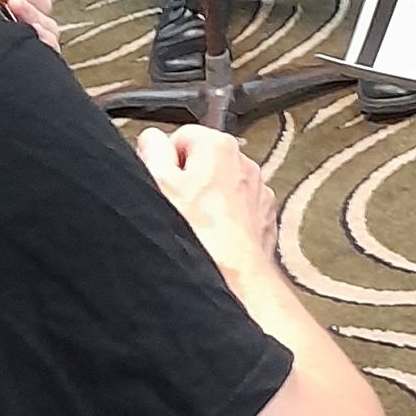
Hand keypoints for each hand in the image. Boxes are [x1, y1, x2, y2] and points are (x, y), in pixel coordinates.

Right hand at [139, 125, 275, 269]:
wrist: (234, 278)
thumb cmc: (199, 234)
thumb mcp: (158, 183)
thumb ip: (153, 149)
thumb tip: (152, 138)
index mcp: (218, 145)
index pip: (181, 137)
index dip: (164, 161)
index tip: (161, 182)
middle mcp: (244, 162)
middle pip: (202, 161)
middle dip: (186, 181)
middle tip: (175, 206)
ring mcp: (257, 190)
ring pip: (221, 186)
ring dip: (207, 201)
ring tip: (194, 225)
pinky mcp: (262, 216)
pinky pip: (237, 209)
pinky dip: (225, 219)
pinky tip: (212, 236)